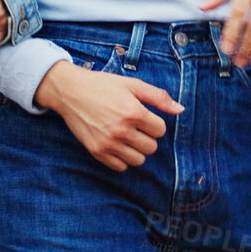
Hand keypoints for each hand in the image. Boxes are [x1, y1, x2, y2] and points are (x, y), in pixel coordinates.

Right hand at [33, 62, 183, 170]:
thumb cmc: (102, 85)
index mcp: (133, 112)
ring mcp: (108, 143)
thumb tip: (180, 110)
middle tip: (134, 126)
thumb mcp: (132, 84)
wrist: (70, 91)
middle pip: (151, 147)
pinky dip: (122, 158)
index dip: (154, 123)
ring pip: (138, 160)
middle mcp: (122, 130)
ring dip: (136, 150)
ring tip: (126, 136)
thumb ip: (158, 97)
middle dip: (147, 137)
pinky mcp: (97, 152)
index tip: (143, 116)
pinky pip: (120, 167)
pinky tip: (116, 144)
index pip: (160, 130)